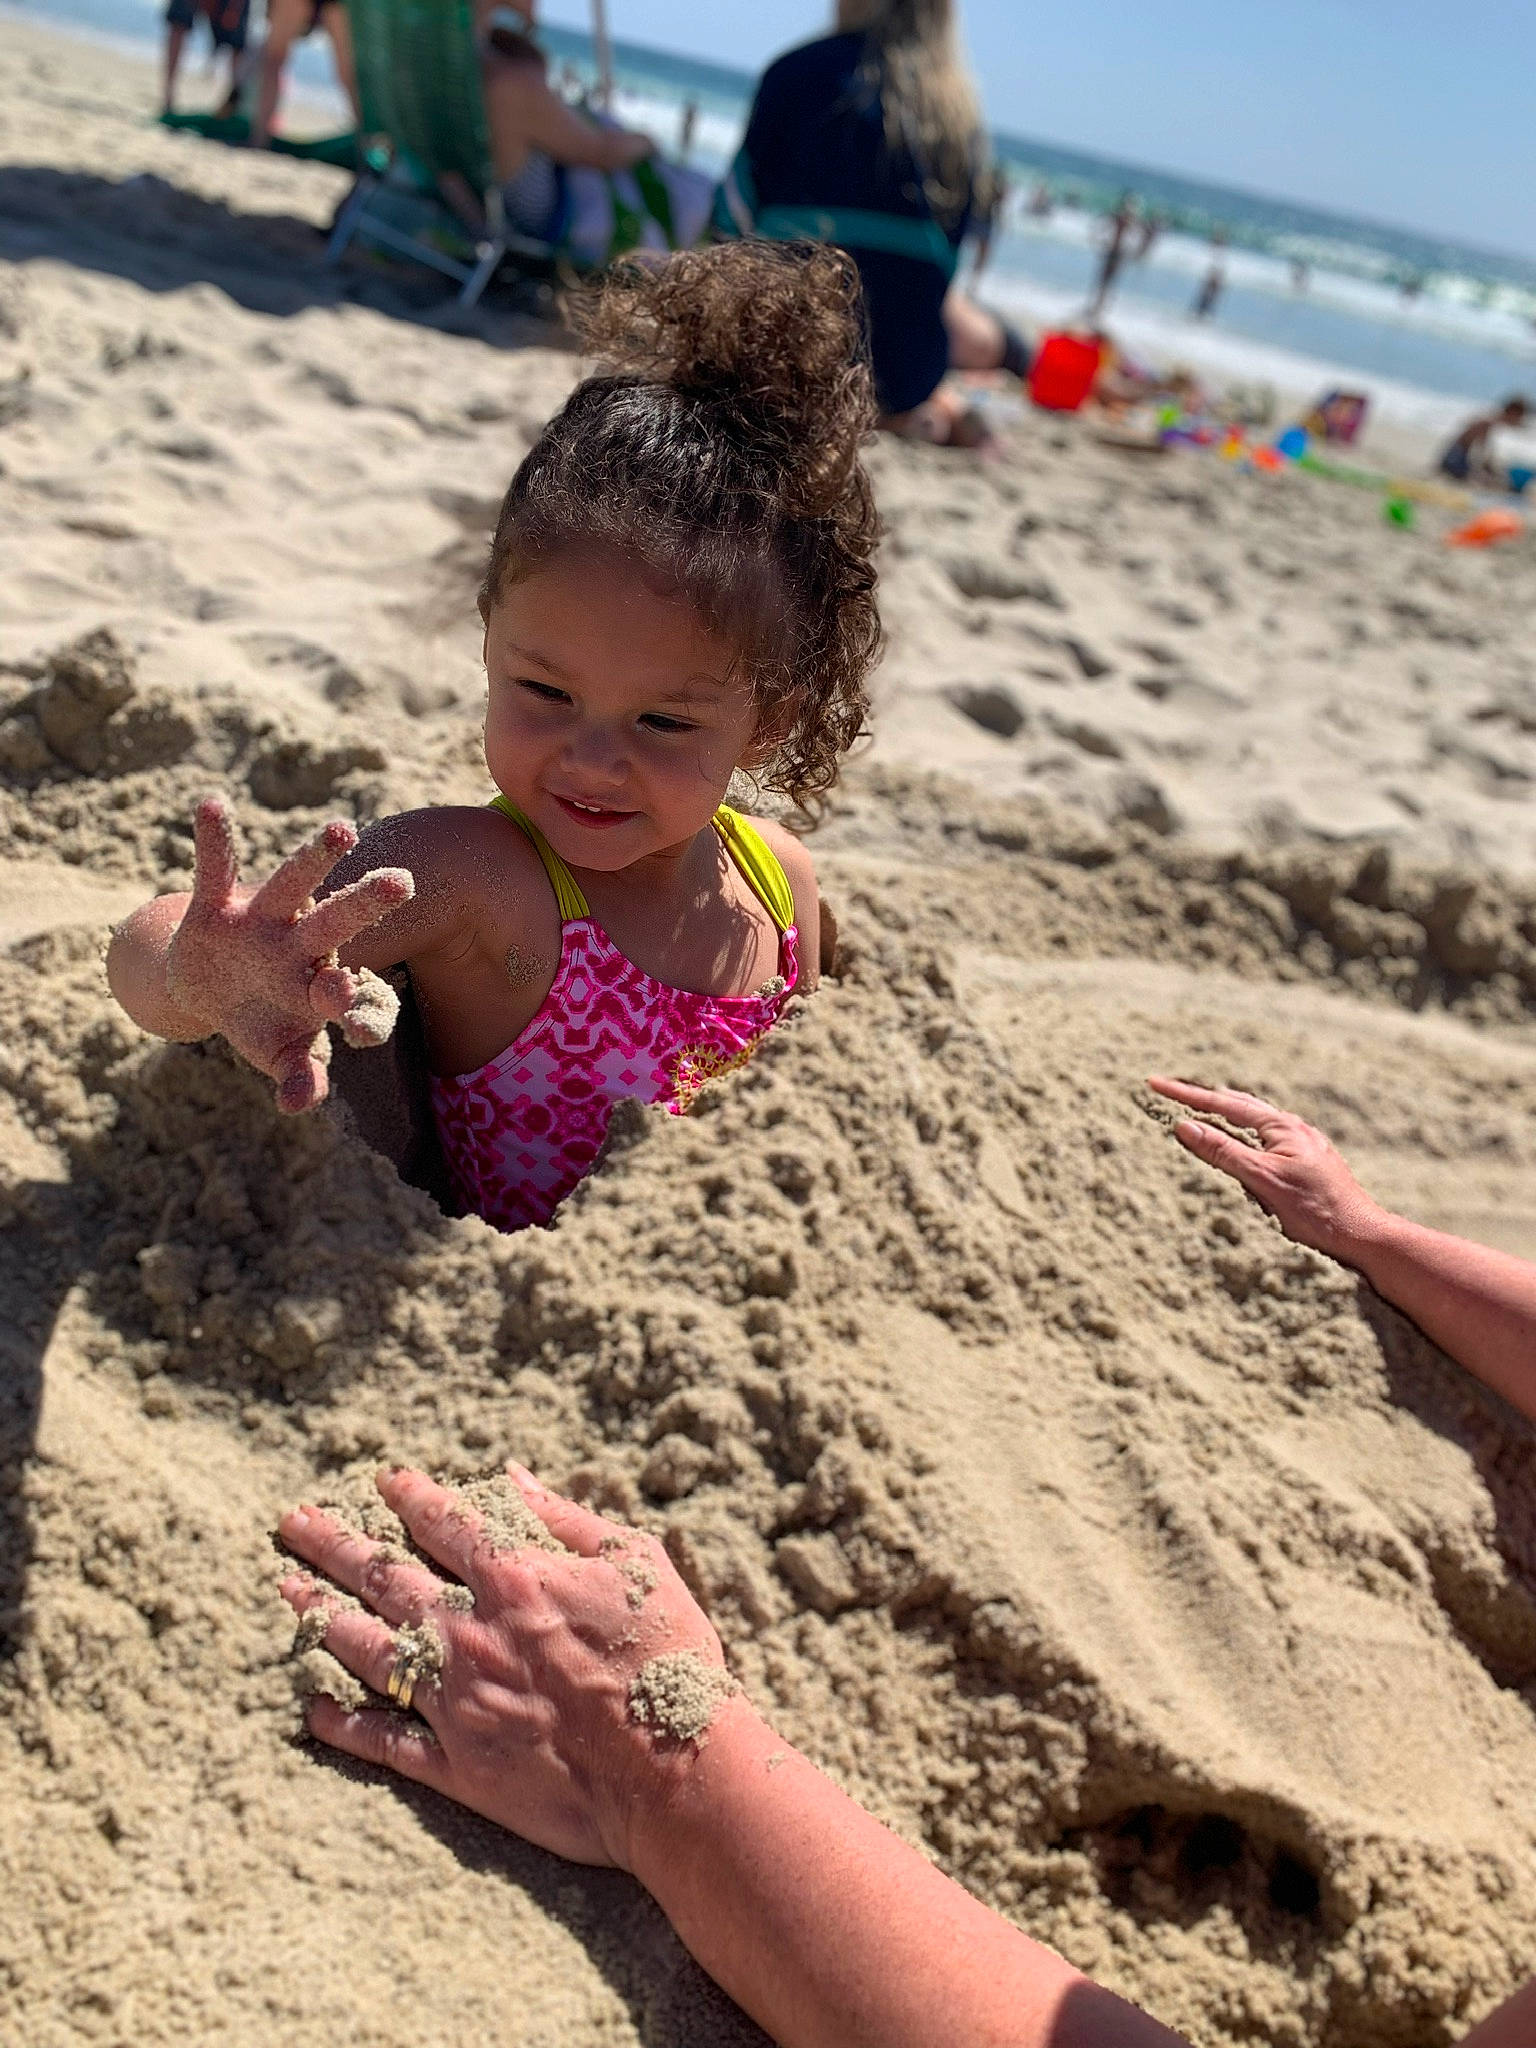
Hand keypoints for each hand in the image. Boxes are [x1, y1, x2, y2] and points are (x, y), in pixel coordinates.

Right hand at [166, 796, 412, 1113]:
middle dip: (364, 904)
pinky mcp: (218, 905)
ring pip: (293, 884)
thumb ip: (297, 1076)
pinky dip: (215, 838)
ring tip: (341, 826)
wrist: (210, 993)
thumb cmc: (262, 1025)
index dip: (349, 1000)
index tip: (351, 1001)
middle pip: (335, 923)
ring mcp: (263, 922)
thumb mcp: (277, 1056)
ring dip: (314, 856)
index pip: (341, 991)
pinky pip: (217, 867)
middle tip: (402, 881)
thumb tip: (299, 1103)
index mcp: (318, 986)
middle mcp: (299, 946)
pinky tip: (211, 802)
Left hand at [277, 1466, 737, 1871]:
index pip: (444, 1522)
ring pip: (366, 1649)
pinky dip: (342, 1724)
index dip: (408, 1495)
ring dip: (321, 1616)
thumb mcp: (635, 1561)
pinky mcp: (457, 1766)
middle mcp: (470, 1633)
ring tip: (285, 1590)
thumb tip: (511, 1476)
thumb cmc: (668, 1659)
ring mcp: (455, 1702)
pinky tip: (311, 1708)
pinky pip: (382, 1741)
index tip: (381, 1479)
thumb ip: (567, 1516)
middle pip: (382, 1577)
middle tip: (290, 1521)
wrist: (677, 1772)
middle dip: (332, 1544)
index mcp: (514, 1578)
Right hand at [1147, 1077, 1387, 1260]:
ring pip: (1253, 1120)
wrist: (1362, 1235)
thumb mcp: (1262, 1180)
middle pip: (1238, 1104)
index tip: (1153, 1083)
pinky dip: (1241, 1132)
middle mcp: (1292, 1128)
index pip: (1221, 1103)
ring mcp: (1301, 1145)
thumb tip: (1185, 1125)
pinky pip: (1264, 1138)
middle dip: (1203, 1097)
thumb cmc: (1315, 1210)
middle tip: (1171, 1091)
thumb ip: (1223, 1151)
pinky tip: (1240, 1141)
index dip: (1184, 1094)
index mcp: (1280, 1126)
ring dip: (1224, 1112)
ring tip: (1199, 1107)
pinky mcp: (1306, 1163)